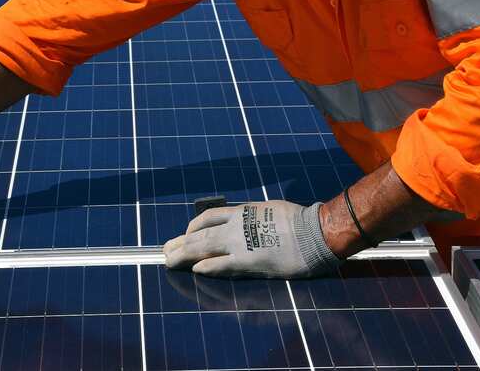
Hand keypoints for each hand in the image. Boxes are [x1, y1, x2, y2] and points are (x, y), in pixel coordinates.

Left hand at [163, 200, 340, 278]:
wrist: (314, 232)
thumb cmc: (298, 220)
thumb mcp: (269, 209)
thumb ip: (254, 217)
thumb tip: (246, 220)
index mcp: (242, 211)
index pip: (208, 217)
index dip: (192, 226)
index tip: (184, 234)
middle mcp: (236, 226)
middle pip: (199, 234)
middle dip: (180, 243)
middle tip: (165, 250)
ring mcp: (241, 244)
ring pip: (203, 248)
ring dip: (184, 255)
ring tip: (169, 261)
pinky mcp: (250, 262)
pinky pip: (222, 265)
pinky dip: (207, 267)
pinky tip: (195, 270)